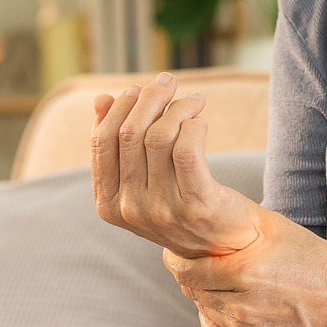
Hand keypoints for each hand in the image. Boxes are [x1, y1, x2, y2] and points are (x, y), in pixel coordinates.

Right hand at [90, 72, 261, 258]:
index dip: (119, 109)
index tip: (138, 89)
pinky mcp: (196, 204)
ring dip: (177, 107)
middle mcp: (131, 209)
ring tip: (193, 101)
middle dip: (149, 98)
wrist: (225, 244)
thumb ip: (119, 143)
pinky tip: (200, 121)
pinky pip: (186, 148)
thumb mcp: (142, 179)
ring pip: (159, 136)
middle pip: (130, 134)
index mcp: (108, 204)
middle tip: (167, 82)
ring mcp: (162, 210)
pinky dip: (193, 124)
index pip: (101, 142)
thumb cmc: (180, 201)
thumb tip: (101, 99)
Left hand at [166, 211, 326, 326]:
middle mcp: (243, 307)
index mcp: (245, 272)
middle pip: (194, 292)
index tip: (174, 253)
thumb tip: (200, 206)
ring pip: (206, 312)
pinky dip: (214, 322)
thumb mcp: (277, 228)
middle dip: (190, 277)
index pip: (187, 271)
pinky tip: (221, 308)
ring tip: (218, 282)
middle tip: (194, 265)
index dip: (176, 261)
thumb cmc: (315, 258)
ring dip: (206, 297)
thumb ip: (236, 222)